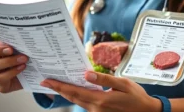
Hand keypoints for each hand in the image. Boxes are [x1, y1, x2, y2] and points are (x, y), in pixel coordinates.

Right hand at [0, 45, 28, 92]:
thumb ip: (13, 47)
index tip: (10, 49)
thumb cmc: (17, 59)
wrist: (26, 74)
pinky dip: (14, 73)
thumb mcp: (15, 52)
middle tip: (22, 56)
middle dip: (8, 60)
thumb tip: (19, 43)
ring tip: (24, 62)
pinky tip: (22, 68)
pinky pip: (4, 81)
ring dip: (12, 67)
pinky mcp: (1, 87)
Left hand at [40, 71, 161, 111]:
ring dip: (66, 93)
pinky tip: (74, 90)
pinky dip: (77, 96)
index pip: (74, 92)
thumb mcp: (122, 83)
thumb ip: (103, 79)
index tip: (48, 81)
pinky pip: (84, 104)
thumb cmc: (136, 97)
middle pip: (72, 98)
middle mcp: (96, 108)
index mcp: (100, 100)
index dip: (60, 86)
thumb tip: (86, 74)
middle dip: (59, 89)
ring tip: (58, 84)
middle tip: (47, 82)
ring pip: (77, 102)